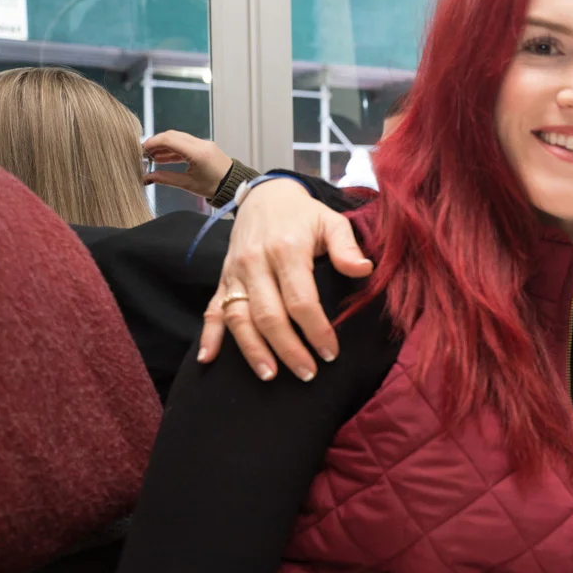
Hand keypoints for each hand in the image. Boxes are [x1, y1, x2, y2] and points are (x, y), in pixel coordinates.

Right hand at [142, 129, 231, 197]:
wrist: (234, 185)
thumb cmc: (215, 187)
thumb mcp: (188, 184)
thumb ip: (166, 179)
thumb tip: (148, 177)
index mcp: (197, 152)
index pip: (169, 139)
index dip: (152, 143)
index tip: (141, 150)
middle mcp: (201, 144)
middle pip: (172, 136)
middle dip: (156, 143)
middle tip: (144, 154)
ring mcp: (204, 144)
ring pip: (178, 138)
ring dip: (164, 146)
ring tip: (151, 158)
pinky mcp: (204, 147)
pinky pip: (185, 143)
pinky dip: (173, 149)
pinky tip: (163, 158)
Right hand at [197, 178, 372, 380]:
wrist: (265, 196)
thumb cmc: (304, 215)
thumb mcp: (331, 221)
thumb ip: (347, 246)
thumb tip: (364, 270)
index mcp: (286, 250)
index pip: (300, 299)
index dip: (315, 330)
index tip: (330, 353)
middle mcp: (255, 263)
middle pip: (268, 315)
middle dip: (288, 349)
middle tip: (308, 374)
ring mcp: (234, 273)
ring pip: (238, 318)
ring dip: (252, 350)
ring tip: (270, 376)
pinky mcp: (222, 279)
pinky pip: (211, 310)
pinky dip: (208, 336)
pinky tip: (208, 360)